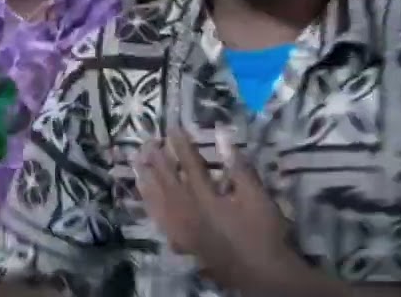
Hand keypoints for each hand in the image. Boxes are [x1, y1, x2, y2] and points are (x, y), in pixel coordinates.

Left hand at [135, 129, 304, 292]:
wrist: (260, 273)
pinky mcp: (180, 241)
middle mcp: (188, 210)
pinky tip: (144, 195)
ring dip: (146, 177)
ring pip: (157, 198)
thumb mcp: (257, 196)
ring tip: (137, 162)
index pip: (189, 164)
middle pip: (167, 179)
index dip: (180, 144)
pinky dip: (149, 203)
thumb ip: (239, 166)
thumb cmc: (263, 232)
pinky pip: (157, 219)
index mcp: (206, 196)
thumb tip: (222, 135)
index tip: (172, 128)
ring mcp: (181, 227)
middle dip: (156, 157)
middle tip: (148, 140)